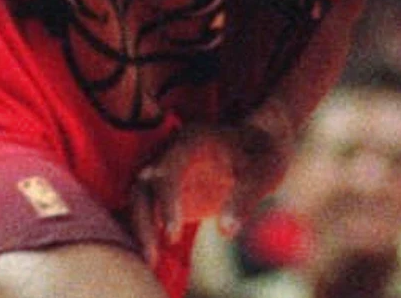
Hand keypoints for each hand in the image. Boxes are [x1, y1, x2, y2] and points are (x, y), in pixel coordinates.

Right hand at [128, 110, 295, 266]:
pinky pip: (146, 207)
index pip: (168, 170)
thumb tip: (226, 230)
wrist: (257, 145)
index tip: (174, 235)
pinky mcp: (166, 187)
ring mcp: (165, 168)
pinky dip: (145, 228)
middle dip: (143, 221)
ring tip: (151, 260)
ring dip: (140, 228)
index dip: (167, 202)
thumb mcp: (262, 174)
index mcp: (192, 140)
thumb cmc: (261, 155)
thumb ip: (244, 199)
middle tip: (153, 256)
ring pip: (138, 197)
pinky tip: (152, 255)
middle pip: (143, 185)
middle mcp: (170, 151)